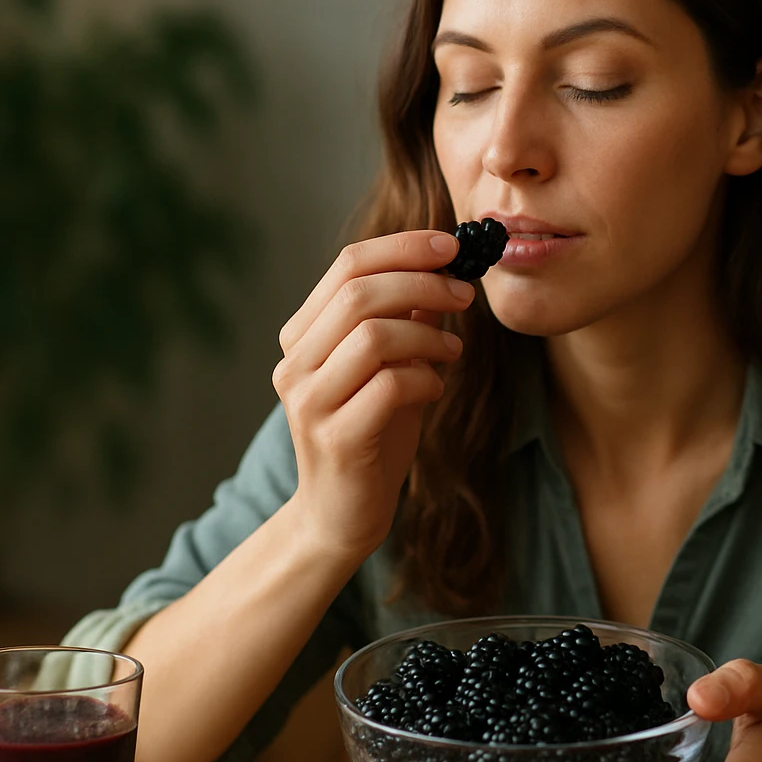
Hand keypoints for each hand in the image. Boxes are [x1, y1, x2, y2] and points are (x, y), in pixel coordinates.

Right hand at [272, 230, 473, 564]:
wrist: (342, 514)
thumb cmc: (371, 435)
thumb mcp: (390, 367)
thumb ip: (406, 321)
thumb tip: (445, 270)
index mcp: (303, 336)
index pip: (348, 265)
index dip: (403, 247)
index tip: (451, 246)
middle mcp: (295, 363)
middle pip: (358, 292)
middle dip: (422, 282)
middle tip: (465, 294)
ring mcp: (309, 402)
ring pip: (372, 336)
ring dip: (427, 334)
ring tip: (453, 350)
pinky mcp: (335, 438)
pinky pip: (388, 386)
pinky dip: (424, 378)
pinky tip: (435, 388)